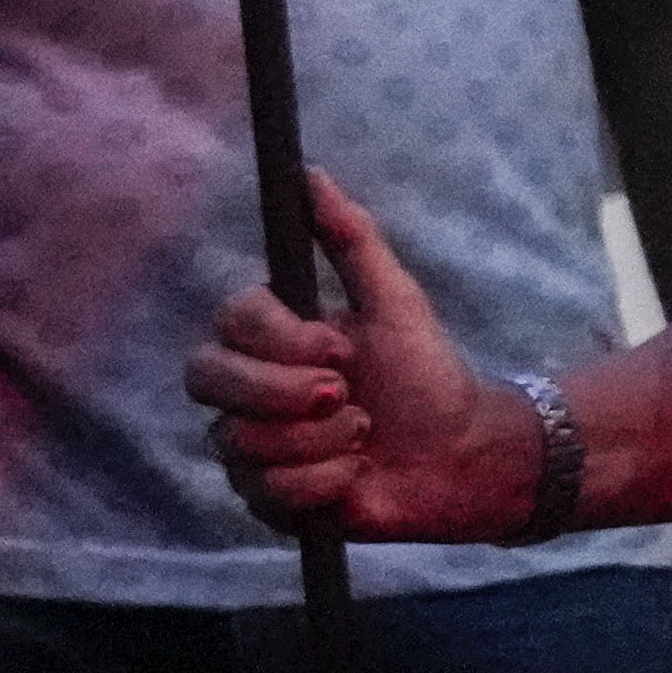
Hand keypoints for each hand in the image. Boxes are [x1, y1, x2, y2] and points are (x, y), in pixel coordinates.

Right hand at [187, 171, 544, 538]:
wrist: (463, 454)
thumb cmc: (429, 375)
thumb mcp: (396, 301)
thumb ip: (350, 238)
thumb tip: (310, 174)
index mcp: (270, 337)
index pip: (229, 321)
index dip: (282, 339)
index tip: (342, 347)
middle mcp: (244, 388)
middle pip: (208, 378)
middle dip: (287, 392)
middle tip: (349, 397)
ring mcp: (247, 444)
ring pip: (240, 439)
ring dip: (321, 440)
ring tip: (363, 435)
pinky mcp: (263, 498)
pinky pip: (266, 489)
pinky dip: (326, 480)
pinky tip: (356, 474)